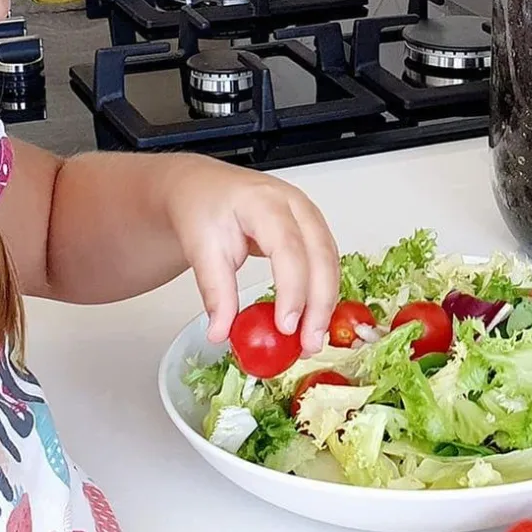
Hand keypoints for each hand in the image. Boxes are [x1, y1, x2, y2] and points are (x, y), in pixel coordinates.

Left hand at [160, 156, 339, 353]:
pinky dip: (323, 292)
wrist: (205, 188)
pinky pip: (327, 261)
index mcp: (262, 201)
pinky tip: (313, 320)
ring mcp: (307, 214)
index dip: (292, 289)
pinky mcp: (311, 229)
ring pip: (330, 260)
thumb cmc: (204, 208)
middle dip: (319, 303)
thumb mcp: (201, 248)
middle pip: (320, 254)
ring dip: (326, 302)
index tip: (286, 326)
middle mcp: (293, 204)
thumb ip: (215, 291)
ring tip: (311, 340)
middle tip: (308, 343)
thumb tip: (221, 332)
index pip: (287, 247)